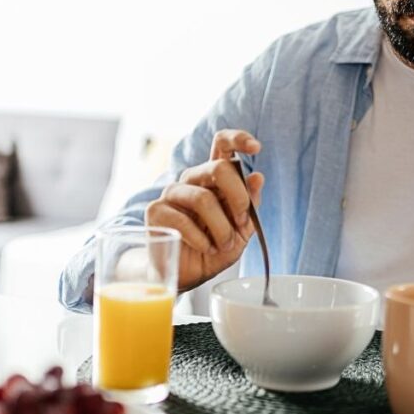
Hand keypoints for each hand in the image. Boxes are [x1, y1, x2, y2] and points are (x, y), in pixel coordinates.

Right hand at [145, 130, 264, 290]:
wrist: (187, 274)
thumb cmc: (215, 247)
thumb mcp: (241, 229)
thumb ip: (250, 204)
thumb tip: (257, 177)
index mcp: (214, 178)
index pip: (222, 144)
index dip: (239, 139)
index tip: (256, 147)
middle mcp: (192, 179)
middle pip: (218, 167)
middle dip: (239, 198)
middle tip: (242, 223)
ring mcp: (172, 193)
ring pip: (203, 198)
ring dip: (222, 227)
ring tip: (224, 245)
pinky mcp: (156, 211)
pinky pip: (184, 220)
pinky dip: (202, 240)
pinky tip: (206, 248)